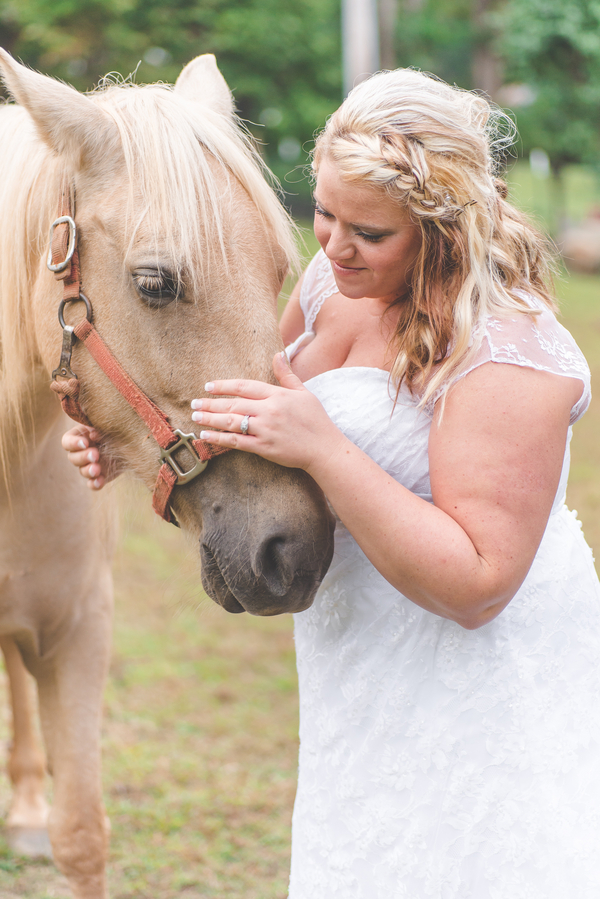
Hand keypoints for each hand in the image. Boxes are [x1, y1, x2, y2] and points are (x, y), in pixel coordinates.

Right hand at [61, 424, 115, 489]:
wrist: (132, 442)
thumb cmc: (117, 429)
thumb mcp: (108, 425)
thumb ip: (99, 427)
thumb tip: (93, 434)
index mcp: (80, 437)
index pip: (67, 441)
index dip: (73, 443)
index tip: (85, 443)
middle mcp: (82, 452)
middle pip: (73, 458)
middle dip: (83, 457)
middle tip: (95, 455)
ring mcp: (90, 465)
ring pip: (82, 471)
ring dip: (88, 470)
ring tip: (97, 469)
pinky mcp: (100, 476)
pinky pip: (93, 483)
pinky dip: (95, 484)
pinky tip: (100, 481)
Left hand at [191, 352, 346, 473]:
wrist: (325, 449)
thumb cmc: (316, 420)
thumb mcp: (304, 392)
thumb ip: (286, 374)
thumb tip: (278, 353)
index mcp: (277, 395)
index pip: (244, 386)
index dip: (224, 386)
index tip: (208, 387)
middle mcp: (269, 410)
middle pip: (233, 405)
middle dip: (210, 404)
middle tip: (194, 404)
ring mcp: (266, 430)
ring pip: (232, 422)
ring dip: (210, 419)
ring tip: (195, 417)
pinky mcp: (264, 448)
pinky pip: (237, 442)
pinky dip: (219, 439)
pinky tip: (206, 436)